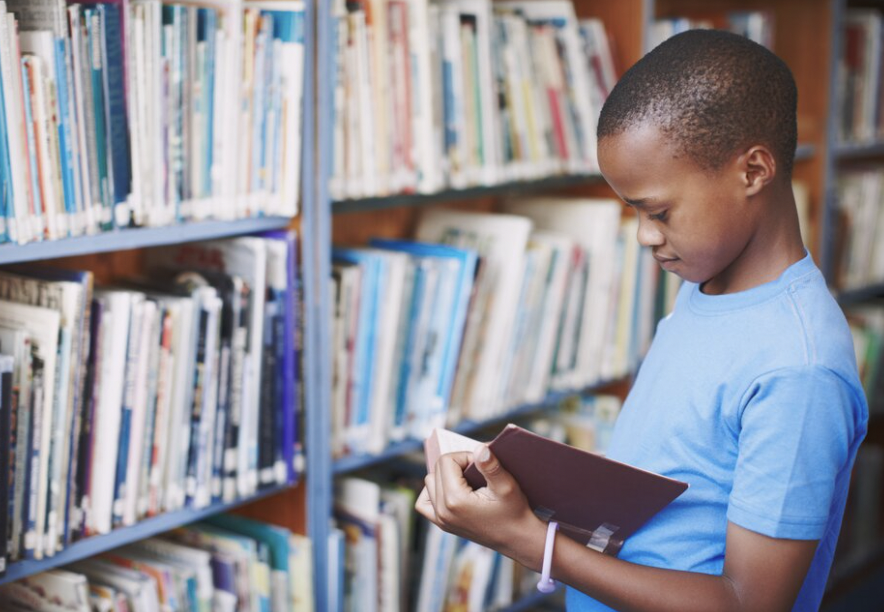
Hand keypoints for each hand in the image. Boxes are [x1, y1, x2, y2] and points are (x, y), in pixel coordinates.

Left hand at [415, 445, 545, 565]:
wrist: (517, 539)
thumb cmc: (515, 512)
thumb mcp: (507, 486)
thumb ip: (491, 466)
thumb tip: (479, 448)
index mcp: (455, 500)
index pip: (446, 461)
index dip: (464, 456)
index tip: (480, 464)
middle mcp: (442, 511)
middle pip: (436, 469)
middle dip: (456, 464)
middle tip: (477, 471)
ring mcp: (441, 520)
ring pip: (429, 483)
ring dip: (445, 476)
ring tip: (465, 479)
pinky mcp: (442, 525)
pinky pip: (424, 503)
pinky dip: (433, 492)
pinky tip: (450, 490)